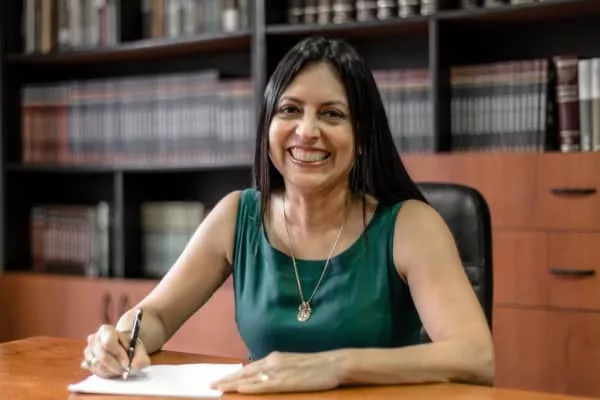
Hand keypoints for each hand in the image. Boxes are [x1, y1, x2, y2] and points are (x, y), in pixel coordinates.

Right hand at [81, 324, 150, 377]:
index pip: (108, 342)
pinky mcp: (87, 362)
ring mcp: (89, 351)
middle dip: (116, 365)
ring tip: (121, 366)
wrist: (124, 348)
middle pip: (102, 356)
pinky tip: (113, 368)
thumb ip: (141, 358)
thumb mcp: (139, 349)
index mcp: (106, 330)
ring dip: (112, 370)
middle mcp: (94, 339)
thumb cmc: (131, 346)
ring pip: (99, 366)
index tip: (128, 362)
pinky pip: (96, 372)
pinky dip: (107, 373)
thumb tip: (133, 366)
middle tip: (125, 369)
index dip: (118, 354)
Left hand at [210, 351, 344, 393]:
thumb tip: (264, 376)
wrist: (334, 363)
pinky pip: (264, 385)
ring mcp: (279, 371)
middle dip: (227, 379)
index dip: (233, 374)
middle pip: (244, 373)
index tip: (219, 379)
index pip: (248, 368)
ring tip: (218, 387)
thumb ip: (278, 369)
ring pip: (250, 379)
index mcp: (275, 358)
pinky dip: (250, 387)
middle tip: (210, 384)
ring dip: (232, 383)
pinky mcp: (286, 381)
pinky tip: (239, 389)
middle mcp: (273, 362)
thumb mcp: (293, 364)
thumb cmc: (317, 366)